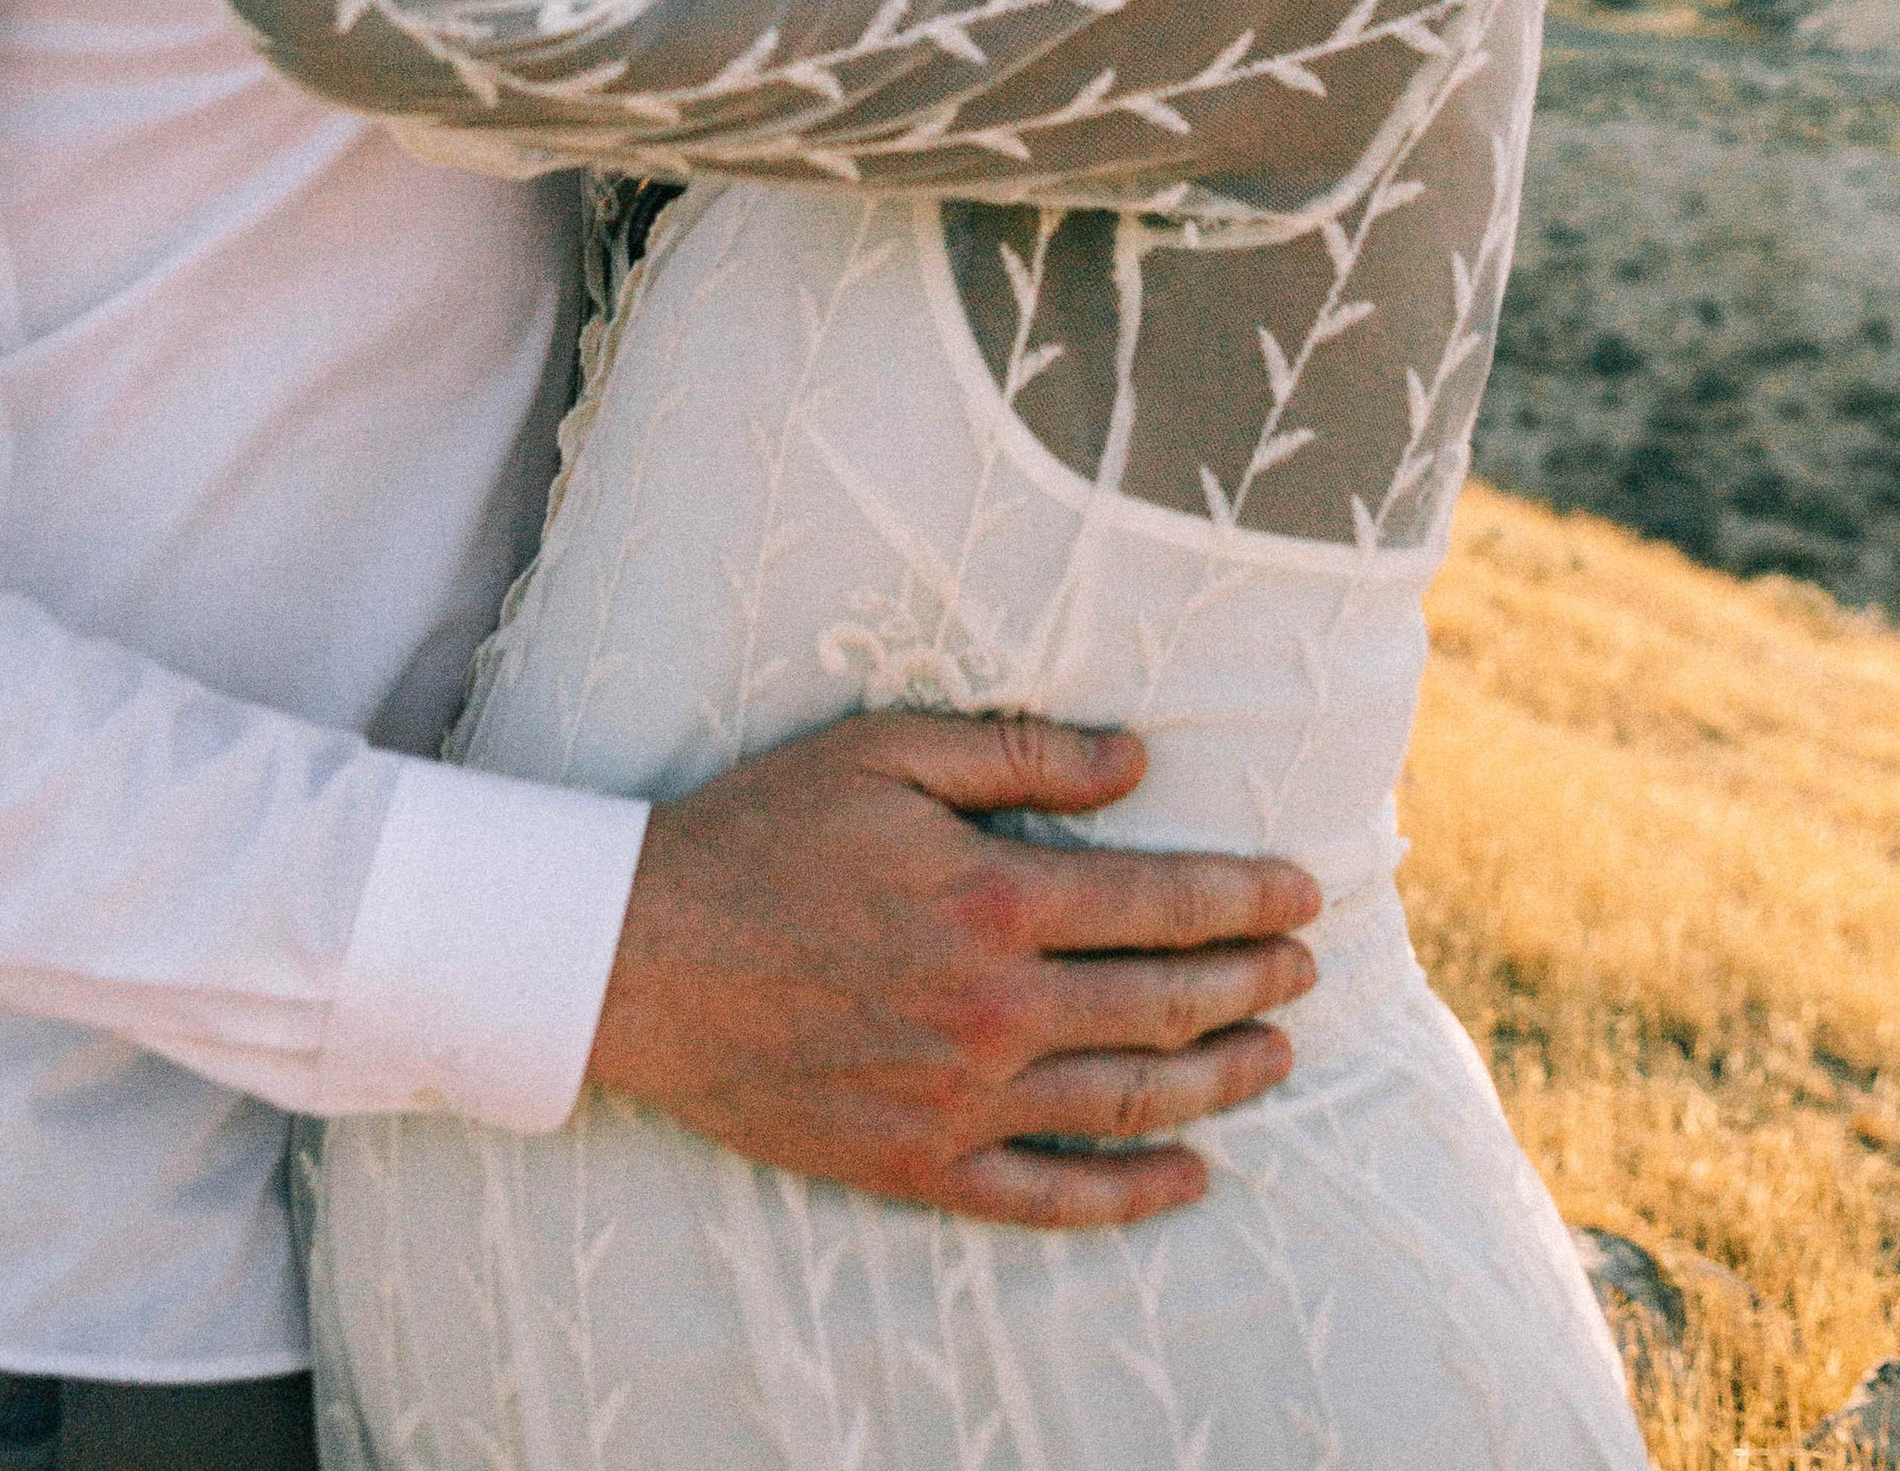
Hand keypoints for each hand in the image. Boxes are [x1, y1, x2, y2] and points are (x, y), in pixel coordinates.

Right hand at [587, 708, 1319, 1229]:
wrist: (642, 956)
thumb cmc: (761, 832)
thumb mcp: (885, 752)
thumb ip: (1019, 753)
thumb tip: (1137, 762)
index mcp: (995, 898)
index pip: (1164, 904)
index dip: (1246, 900)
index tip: (1302, 894)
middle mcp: (995, 1009)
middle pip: (1165, 1005)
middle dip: (1253, 983)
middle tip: (1306, 967)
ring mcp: (961, 1099)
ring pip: (1130, 1102)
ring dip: (1221, 1080)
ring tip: (1278, 1056)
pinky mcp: (920, 1164)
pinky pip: (1050, 1196)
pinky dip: (1131, 1194)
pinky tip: (1189, 1178)